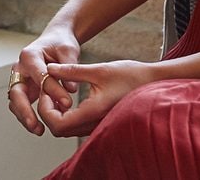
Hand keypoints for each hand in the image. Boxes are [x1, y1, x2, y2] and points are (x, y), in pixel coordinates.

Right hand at [9, 24, 81, 134]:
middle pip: (16, 92)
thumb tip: (71, 90)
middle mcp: (20, 68)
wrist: (55, 40)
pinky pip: (21, 105)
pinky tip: (40, 127)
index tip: (68, 103)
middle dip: (25, 111)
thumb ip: (69, 67)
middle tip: (36, 125)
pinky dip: (28, 117)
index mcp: (30, 56)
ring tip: (39, 130)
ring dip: (24, 117)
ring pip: (15, 102)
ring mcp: (20, 80)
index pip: (40, 76)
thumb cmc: (60, 43)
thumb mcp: (68, 50)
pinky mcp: (24, 89)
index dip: (53, 90)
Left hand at [37, 60, 162, 138]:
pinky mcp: (100, 123)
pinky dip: (66, 115)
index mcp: (93, 111)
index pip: (57, 124)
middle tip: (48, 92)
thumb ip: (72, 70)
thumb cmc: (130, 75)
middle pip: (59, 130)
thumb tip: (49, 69)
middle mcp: (95, 124)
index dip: (45, 109)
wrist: (153, 82)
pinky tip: (68, 99)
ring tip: (56, 93)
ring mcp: (98, 126)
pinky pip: (76, 126)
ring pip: (67, 130)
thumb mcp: (99, 69)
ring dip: (57, 114)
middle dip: (48, 112)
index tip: (46, 92)